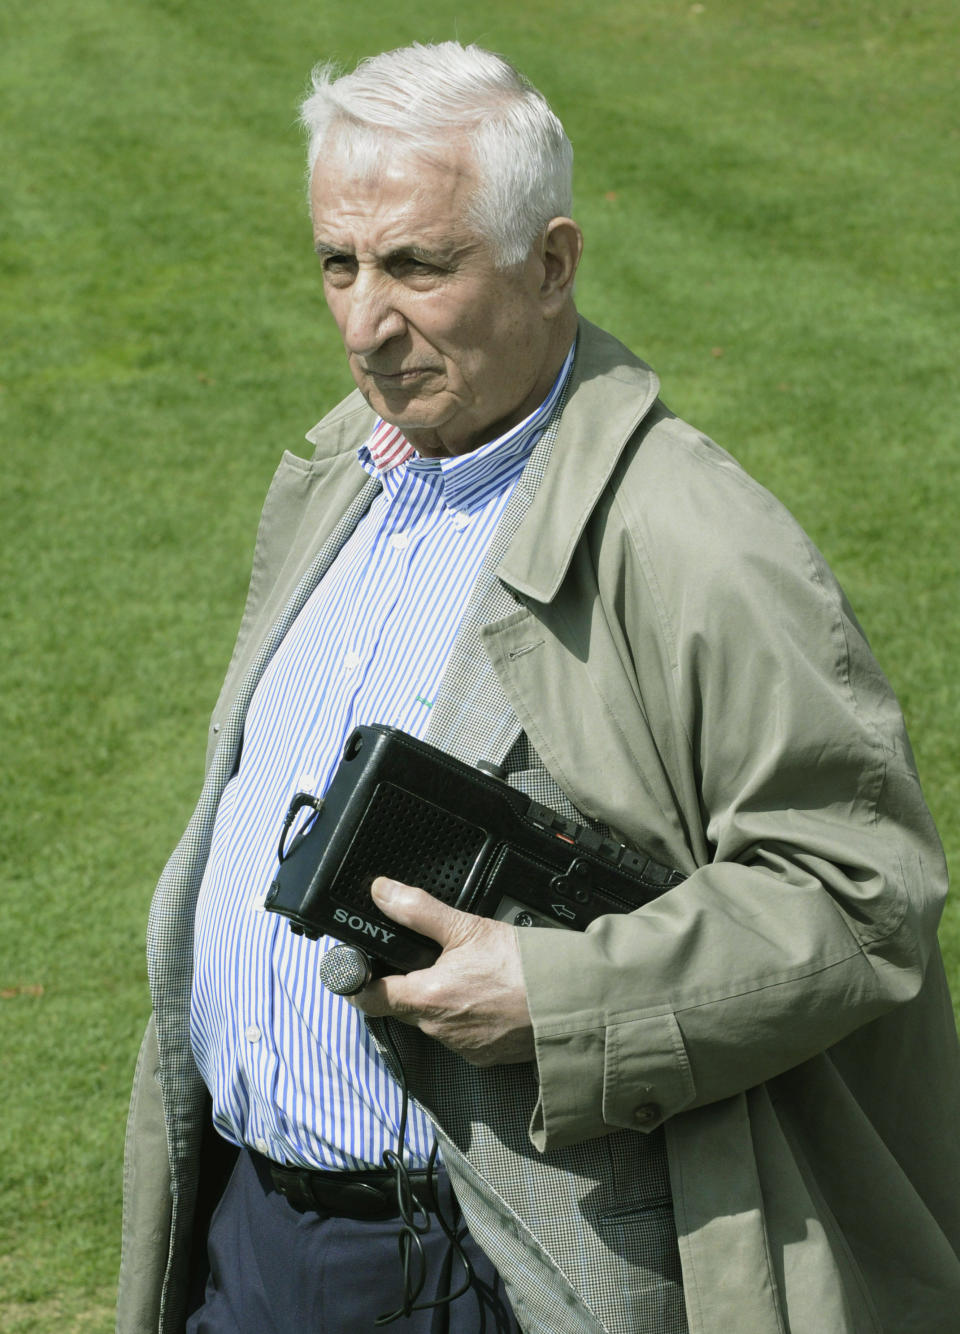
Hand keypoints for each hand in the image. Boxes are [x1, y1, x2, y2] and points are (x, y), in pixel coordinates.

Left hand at [349, 877, 535, 1066]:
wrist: (573, 1004)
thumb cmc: (524, 968)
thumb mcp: (467, 927)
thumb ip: (418, 910)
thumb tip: (383, 892)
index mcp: (427, 998)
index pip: (369, 999)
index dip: (358, 982)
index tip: (359, 969)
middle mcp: (438, 1030)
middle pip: (404, 1006)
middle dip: (410, 984)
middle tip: (430, 959)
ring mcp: (462, 1047)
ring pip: (435, 1021)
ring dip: (442, 1000)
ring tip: (470, 975)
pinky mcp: (485, 1057)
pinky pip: (463, 1035)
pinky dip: (468, 1016)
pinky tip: (488, 996)